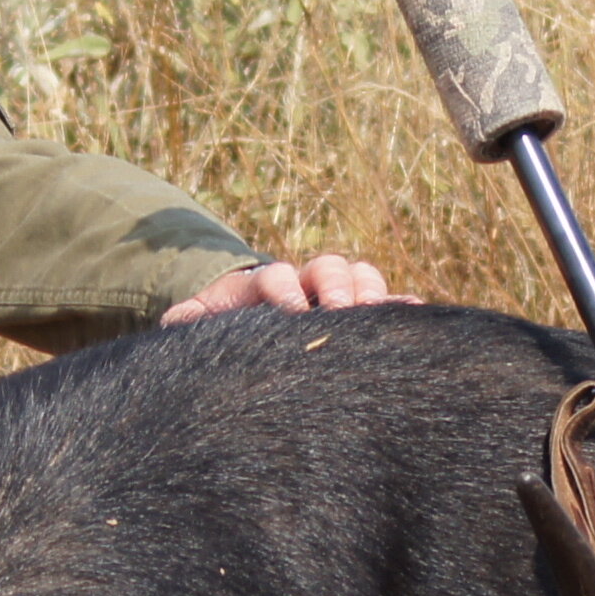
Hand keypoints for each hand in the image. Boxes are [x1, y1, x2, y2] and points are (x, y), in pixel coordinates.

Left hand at [160, 251, 396, 325]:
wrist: (250, 323)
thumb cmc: (225, 328)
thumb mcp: (200, 323)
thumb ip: (187, 320)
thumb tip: (178, 319)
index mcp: (263, 284)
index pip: (276, 277)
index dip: (285, 291)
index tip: (292, 313)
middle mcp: (304, 281)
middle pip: (327, 267)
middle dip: (336, 286)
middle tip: (341, 313)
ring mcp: (335, 292)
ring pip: (360, 275)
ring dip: (371, 293)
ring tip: (377, 316)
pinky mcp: (358, 310)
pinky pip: (386, 302)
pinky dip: (401, 306)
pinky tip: (416, 314)